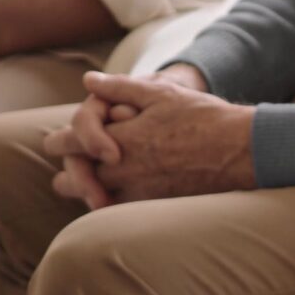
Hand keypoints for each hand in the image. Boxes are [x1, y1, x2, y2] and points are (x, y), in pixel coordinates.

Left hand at [44, 71, 253, 206]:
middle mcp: (127, 170)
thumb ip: (120, 87)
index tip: (52, 143)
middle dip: (68, 178)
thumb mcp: (161, 92)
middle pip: (79, 178)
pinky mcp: (158, 206)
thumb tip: (89, 81)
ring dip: (86, 195)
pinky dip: (111, 209)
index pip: (74, 143)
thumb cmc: (204, 117)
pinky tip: (112, 204)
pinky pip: (123, 213)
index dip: (60, 142)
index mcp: (123, 139)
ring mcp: (141, 192)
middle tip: (60, 180)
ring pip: (98, 200)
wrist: (242, 151)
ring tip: (78, 193)